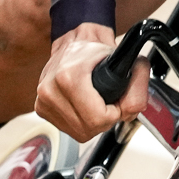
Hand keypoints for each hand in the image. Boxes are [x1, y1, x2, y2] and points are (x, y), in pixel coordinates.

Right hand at [34, 24, 149, 140]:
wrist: (72, 44)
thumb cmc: (94, 51)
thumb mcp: (121, 60)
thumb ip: (137, 82)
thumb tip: (135, 107)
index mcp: (68, 77)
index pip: (98, 117)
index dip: (115, 114)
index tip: (117, 103)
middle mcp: (51, 90)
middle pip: (90, 129)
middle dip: (106, 120)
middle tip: (110, 104)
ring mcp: (44, 101)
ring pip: (80, 133)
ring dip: (94, 124)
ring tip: (98, 104)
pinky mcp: (41, 109)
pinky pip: (69, 130)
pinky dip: (82, 124)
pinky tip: (85, 108)